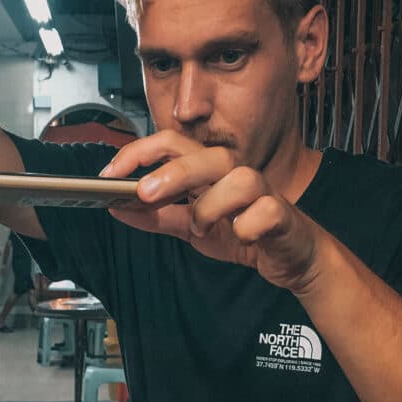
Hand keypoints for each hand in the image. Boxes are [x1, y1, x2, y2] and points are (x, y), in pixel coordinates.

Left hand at [103, 131, 321, 293]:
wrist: (291, 257)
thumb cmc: (245, 233)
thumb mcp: (192, 227)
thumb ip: (158, 216)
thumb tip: (117, 208)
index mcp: (210, 172)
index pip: (174, 144)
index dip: (141, 152)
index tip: (111, 173)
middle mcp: (235, 175)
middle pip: (206, 155)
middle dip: (172, 172)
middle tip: (144, 193)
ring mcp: (263, 193)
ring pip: (240, 179)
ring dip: (212, 205)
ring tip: (201, 228)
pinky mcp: (282, 216)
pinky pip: (265, 212)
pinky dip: (249, 226)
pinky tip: (242, 237)